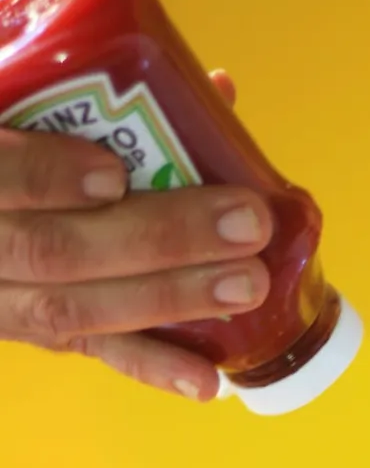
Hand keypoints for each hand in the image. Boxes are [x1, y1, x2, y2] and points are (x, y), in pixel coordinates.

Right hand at [0, 71, 271, 400]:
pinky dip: (150, 366)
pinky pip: (87, 350)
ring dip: (168, 299)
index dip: (42, 177)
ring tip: (248, 286)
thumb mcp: (19, 94)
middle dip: (155, 240)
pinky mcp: (29, 329)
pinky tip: (208, 380)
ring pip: (72, 308)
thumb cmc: (13, 133)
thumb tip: (217, 89)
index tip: (111, 175)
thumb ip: (77, 87)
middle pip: (52, 250)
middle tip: (245, 224)